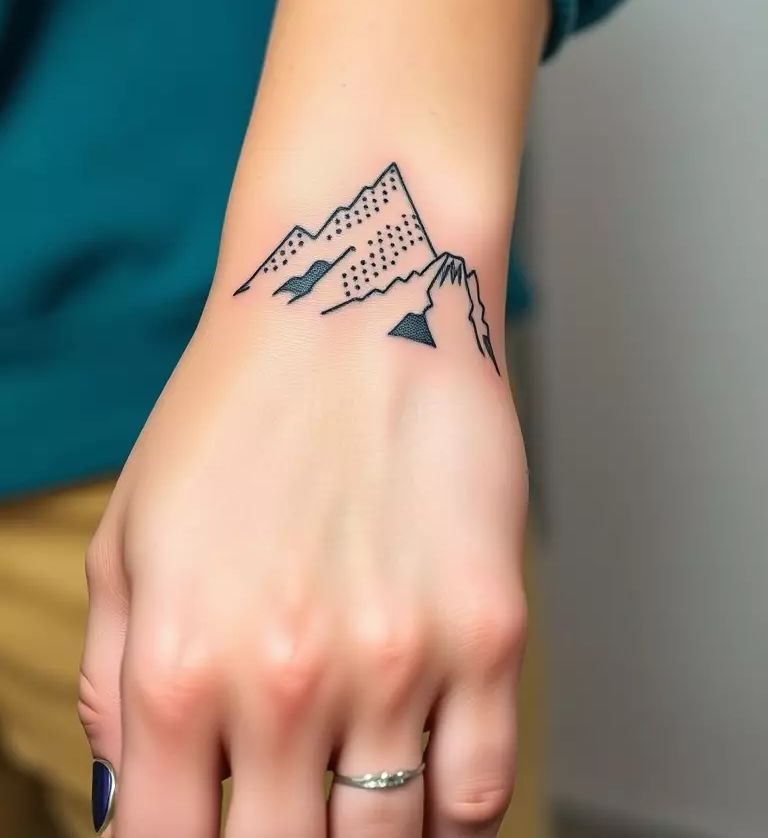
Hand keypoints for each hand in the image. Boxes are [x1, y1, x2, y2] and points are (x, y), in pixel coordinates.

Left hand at [79, 280, 527, 837]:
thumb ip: (113, 682)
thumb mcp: (129, 535)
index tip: (205, 830)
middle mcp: (284, 679)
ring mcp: (398, 659)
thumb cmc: (238, 408)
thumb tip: (129, 792)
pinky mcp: (490, 629)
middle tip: (283, 808)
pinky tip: (425, 792)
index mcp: (178, 661)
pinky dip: (450, 823)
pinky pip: (481, 792)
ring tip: (349, 795)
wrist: (354, 300)